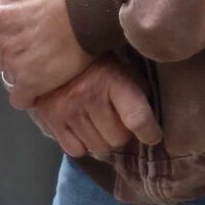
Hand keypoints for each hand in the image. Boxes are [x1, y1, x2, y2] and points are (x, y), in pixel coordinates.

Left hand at [0, 0, 91, 107]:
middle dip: (13, 56)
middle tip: (37, 49)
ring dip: (25, 74)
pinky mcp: (32, 82)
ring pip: (11, 77)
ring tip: (46, 64)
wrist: (90, 7)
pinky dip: (30, 96)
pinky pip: (21, 98)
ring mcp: (15, 64)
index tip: (14, 38)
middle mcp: (0, 41)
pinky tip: (45, 86)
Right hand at [27, 59, 162, 157]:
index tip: (153, 136)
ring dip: (102, 141)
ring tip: (98, 124)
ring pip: (98, 149)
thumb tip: (150, 127)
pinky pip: (76, 151)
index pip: (137, 118)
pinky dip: (82, 145)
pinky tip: (82, 128)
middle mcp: (90, 95)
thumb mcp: (124, 70)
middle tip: (116, 121)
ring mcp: (68, 109)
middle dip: (122, 134)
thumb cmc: (98, 65)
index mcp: (114, 79)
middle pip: (118, 139)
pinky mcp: (52, 119)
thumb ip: (138, 93)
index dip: (149, 132)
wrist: (56, 53)